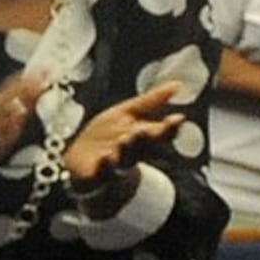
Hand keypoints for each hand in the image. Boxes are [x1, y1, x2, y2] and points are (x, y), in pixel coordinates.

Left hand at [65, 83, 184, 209]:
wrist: (82, 161)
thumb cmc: (108, 136)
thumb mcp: (128, 113)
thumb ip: (151, 101)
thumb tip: (177, 84)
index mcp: (143, 136)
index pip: (161, 132)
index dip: (169, 127)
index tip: (177, 118)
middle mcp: (133, 151)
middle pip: (144, 146)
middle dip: (148, 138)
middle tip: (148, 129)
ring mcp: (116, 164)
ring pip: (124, 158)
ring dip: (127, 149)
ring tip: (126, 139)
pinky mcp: (97, 174)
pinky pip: (101, 171)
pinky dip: (104, 166)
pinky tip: (105, 157)